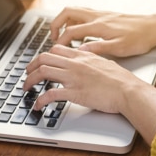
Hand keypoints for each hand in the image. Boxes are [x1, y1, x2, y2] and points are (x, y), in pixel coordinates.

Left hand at [23, 44, 144, 112]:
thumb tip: (88, 57)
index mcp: (83, 56)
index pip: (56, 50)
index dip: (44, 56)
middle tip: (27, 74)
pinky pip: (50, 94)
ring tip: (26, 88)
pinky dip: (40, 100)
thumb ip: (93, 59)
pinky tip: (38, 105)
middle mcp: (75, 64)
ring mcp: (74, 78)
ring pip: (43, 72)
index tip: (40, 63)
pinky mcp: (75, 93)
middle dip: (31, 66)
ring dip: (30, 80)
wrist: (128, 91)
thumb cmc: (122, 80)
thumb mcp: (105, 62)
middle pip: (44, 58)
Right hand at [50, 7, 155, 57]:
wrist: (155, 27)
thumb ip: (98, 49)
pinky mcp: (107, 15)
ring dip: (65, 20)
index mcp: (99, 26)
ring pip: (75, 10)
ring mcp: (102, 14)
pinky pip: (85, 13)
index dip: (60, 41)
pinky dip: (76, 20)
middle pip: (67, 12)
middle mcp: (98, 16)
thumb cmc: (140, 38)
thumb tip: (79, 51)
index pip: (71, 31)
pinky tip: (81, 31)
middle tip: (53, 38)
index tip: (56, 51)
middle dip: (56, 23)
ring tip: (64, 34)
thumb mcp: (120, 48)